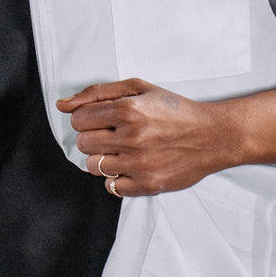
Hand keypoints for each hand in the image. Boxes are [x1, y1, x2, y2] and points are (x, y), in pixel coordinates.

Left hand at [56, 78, 244, 196]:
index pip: (79, 119)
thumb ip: (98, 93)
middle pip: (83, 143)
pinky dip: (118, 178)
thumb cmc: (176, 110)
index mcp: (128, 109)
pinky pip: (111, 187)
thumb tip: (62, 105)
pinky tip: (132, 166)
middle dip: (94, 138)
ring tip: (124, 150)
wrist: (213, 135)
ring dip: (103, 159)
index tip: (101, 120)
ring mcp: (139, 163)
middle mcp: (132, 137)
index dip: (87, 119)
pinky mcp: (148, 184)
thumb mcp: (139, 89)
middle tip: (114, 135)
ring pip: (93, 166)